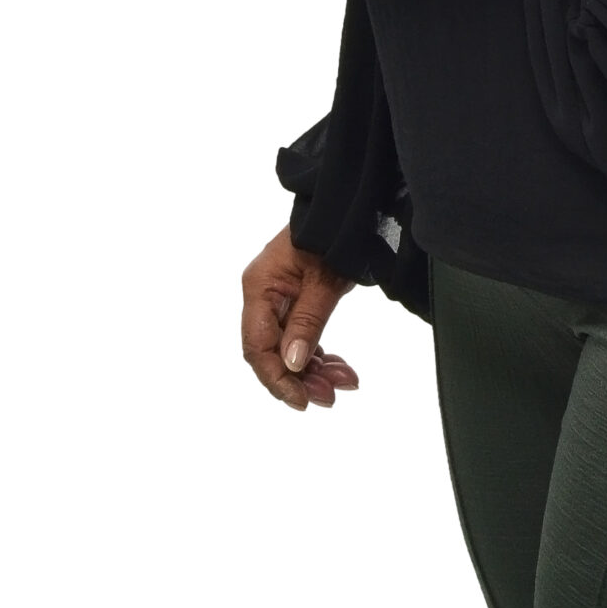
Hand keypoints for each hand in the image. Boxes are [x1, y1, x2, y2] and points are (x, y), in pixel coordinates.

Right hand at [241, 226, 358, 412]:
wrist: (348, 208)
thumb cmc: (335, 235)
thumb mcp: (324, 281)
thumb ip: (307, 323)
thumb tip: (290, 365)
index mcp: (259, 287)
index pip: (258, 346)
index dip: (277, 379)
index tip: (303, 400)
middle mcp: (263, 295)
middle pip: (272, 351)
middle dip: (301, 377)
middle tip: (331, 396)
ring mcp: (278, 298)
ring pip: (289, 348)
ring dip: (315, 369)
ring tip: (345, 382)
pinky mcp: (295, 300)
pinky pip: (301, 336)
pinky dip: (319, 354)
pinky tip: (340, 368)